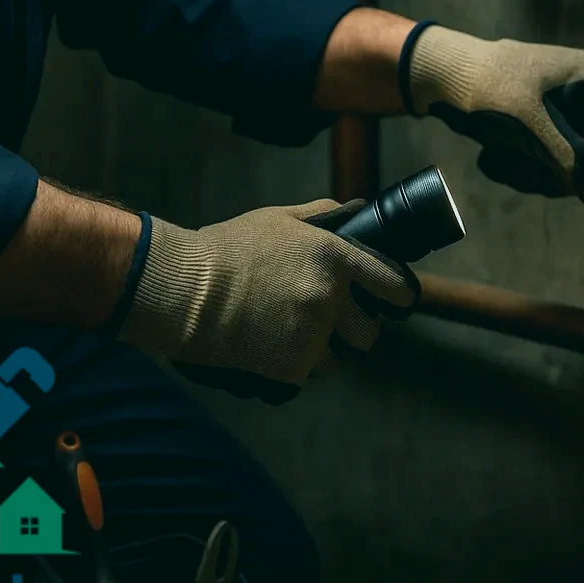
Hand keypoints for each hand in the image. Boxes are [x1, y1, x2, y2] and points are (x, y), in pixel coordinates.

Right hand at [119, 199, 417, 387]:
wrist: (184, 290)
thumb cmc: (227, 249)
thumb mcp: (277, 219)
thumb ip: (323, 215)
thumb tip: (357, 209)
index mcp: (335, 257)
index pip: (391, 282)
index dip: (399, 295)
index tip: (400, 301)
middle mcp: (332, 296)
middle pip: (370, 332)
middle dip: (354, 331)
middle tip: (328, 324)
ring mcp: (314, 333)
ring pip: (339, 357)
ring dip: (322, 351)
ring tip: (288, 335)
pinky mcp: (293, 365)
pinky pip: (309, 373)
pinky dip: (294, 365)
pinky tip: (269, 347)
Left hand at [403, 25, 583, 213]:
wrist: (438, 74)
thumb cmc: (487, 85)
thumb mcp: (530, 122)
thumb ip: (568, 156)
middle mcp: (578, 88)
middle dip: (573, 170)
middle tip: (547, 182)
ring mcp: (556, 105)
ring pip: (568, 154)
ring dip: (542, 171)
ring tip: (508, 165)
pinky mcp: (535, 120)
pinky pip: (544, 153)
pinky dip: (526, 165)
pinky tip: (497, 159)